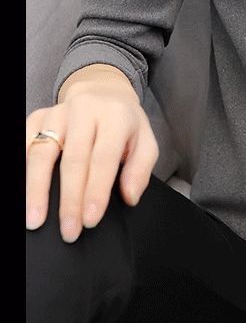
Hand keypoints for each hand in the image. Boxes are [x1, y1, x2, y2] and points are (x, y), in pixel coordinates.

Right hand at [25, 65, 157, 242]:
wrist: (103, 92)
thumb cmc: (125, 125)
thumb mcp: (145, 142)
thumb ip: (140, 169)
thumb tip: (130, 197)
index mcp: (115, 117)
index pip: (103, 159)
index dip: (96, 191)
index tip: (90, 220)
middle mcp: (84, 111)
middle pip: (72, 160)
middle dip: (69, 200)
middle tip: (69, 231)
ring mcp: (57, 113)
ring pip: (41, 153)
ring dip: (36, 190)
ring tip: (35, 220)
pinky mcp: (37, 116)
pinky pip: (25, 145)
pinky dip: (22, 172)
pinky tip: (23, 195)